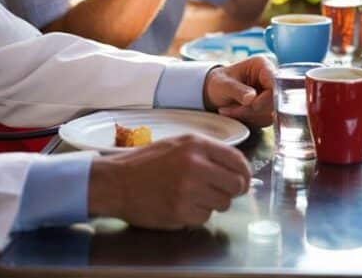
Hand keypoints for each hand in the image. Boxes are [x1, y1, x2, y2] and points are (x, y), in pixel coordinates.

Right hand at [86, 133, 250, 228]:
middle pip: (236, 184)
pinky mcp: (180, 211)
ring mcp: (188, 189)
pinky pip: (205, 217)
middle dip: (231, 191)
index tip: (242, 181)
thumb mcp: (179, 144)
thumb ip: (208, 153)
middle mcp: (196, 165)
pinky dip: (196, 215)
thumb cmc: (147, 163)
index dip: (245, 174)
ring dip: (212, 204)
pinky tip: (181, 206)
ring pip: (222, 203)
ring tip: (193, 197)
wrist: (116, 182)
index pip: (238, 161)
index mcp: (197, 145)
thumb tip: (236, 169)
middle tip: (219, 192)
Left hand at [202, 56, 274, 127]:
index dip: (266, 97)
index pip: (275, 83)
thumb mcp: (223, 84)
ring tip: (230, 111)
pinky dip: (251, 121)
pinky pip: (266, 119)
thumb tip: (251, 98)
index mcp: (261, 65)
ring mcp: (271, 94)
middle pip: (275, 100)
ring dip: (250, 116)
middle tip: (232, 110)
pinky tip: (238, 114)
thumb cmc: (218, 83)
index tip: (252, 105)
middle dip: (253, 110)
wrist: (214, 93)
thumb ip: (237, 90)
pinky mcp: (268, 108)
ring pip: (270, 112)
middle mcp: (270, 79)